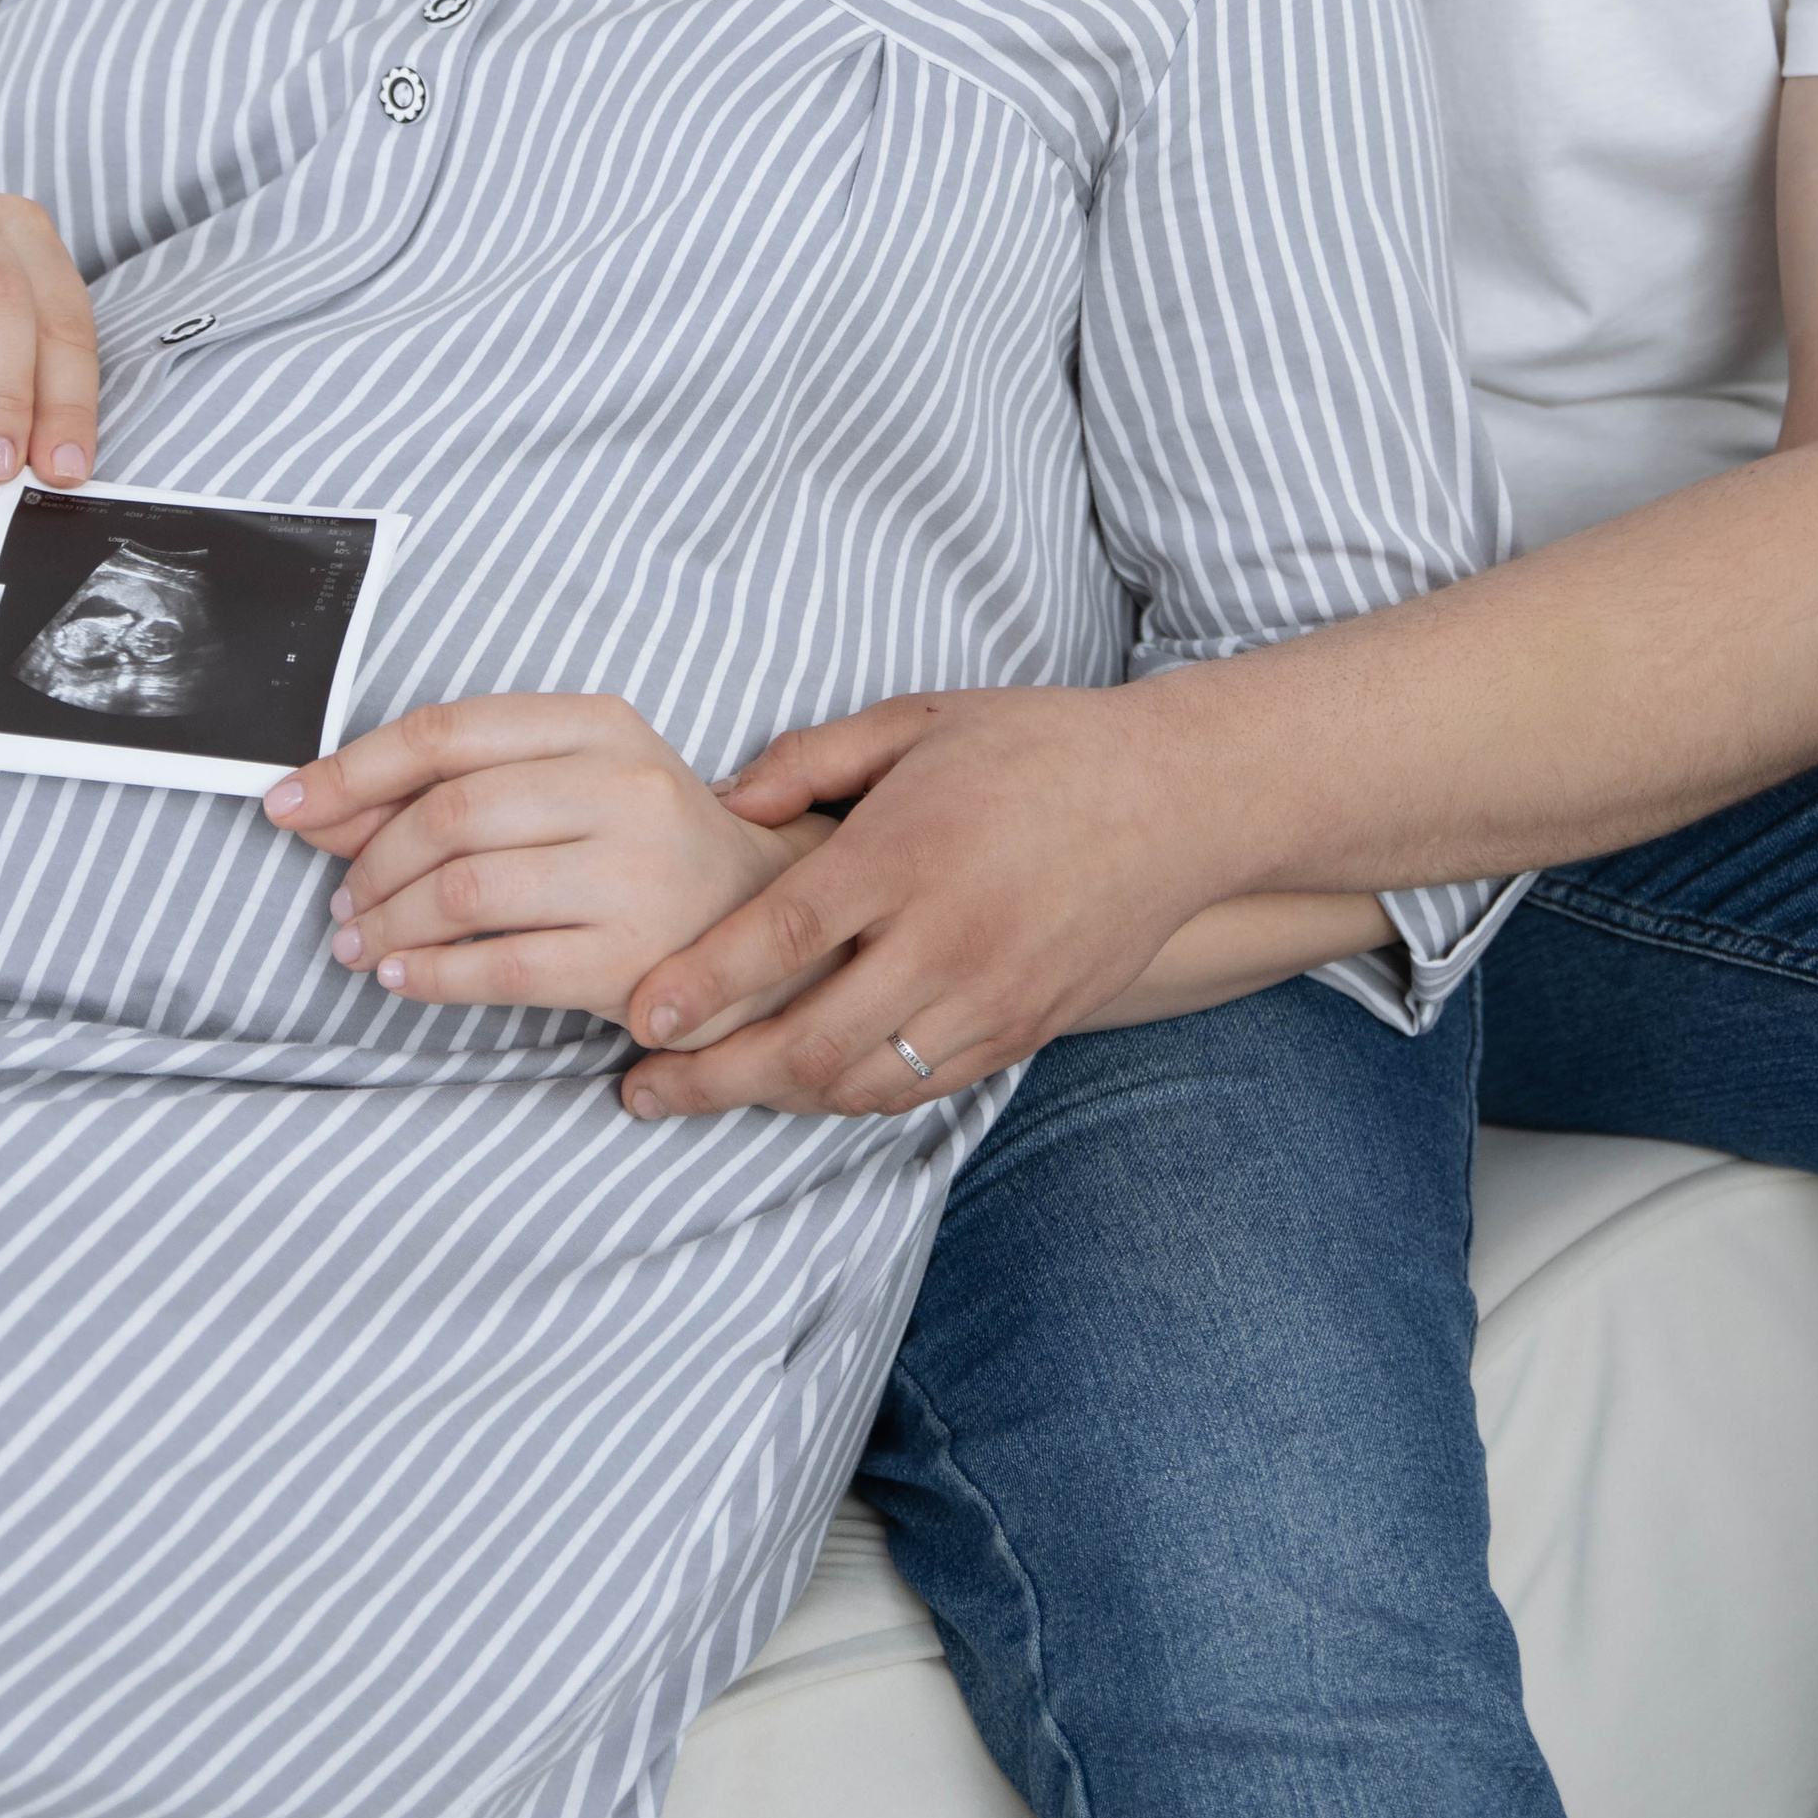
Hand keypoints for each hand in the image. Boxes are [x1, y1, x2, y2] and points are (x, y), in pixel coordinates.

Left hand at [263, 691, 846, 1035]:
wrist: (764, 922)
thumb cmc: (642, 846)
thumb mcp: (567, 786)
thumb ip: (453, 789)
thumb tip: (318, 807)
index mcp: (599, 726)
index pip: (449, 733)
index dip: (353, 770)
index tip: (286, 803)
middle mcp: (624, 787)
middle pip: (449, 814)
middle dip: (369, 864)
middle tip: (340, 903)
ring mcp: (633, 872)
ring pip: (463, 891)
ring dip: (387, 925)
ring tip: (360, 945)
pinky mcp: (632, 957)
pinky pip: (497, 966)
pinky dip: (429, 976)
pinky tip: (402, 978)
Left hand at [609, 681, 1224, 1121]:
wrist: (1178, 800)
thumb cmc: (1038, 746)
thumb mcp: (918, 719)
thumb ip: (810, 760)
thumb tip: (723, 803)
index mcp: (907, 850)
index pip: (782, 937)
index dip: (701, 985)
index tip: (638, 1019)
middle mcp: (946, 936)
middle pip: (807, 1038)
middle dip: (712, 1077)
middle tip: (642, 1089)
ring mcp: (990, 995)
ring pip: (859, 1082)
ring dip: (773, 1098)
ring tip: (707, 1093)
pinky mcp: (1024, 1029)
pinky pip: (919, 1087)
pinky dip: (850, 1096)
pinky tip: (802, 1084)